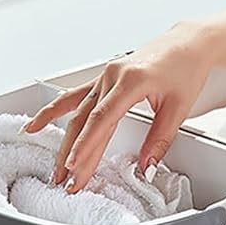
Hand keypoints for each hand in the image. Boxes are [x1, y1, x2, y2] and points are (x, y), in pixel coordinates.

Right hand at [22, 21, 214, 193]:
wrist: (187, 44)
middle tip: (66, 181)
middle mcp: (112, 77)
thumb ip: (159, 140)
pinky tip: (38, 123)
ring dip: (63, 141)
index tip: (75, 165)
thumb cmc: (184, 68)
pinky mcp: (103, 79)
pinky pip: (74, 96)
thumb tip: (146, 166)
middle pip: (85, 120)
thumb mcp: (178, 109)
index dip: (86, 145)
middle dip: (73, 154)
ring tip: (55, 167)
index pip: (102, 120)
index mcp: (130, 81)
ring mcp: (104, 76)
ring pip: (76, 112)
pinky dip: (54, 110)